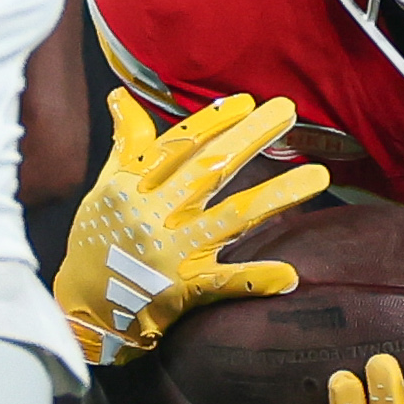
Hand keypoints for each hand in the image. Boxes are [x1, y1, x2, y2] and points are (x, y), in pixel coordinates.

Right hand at [52, 89, 329, 365]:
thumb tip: (120, 96)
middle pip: (207, 171)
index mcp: (134, 187)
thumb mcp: (105, 188)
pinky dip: (255, 280)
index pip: (178, 147)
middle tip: (287, 111)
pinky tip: (290, 275)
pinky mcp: (183, 290)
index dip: (212, 122)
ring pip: (229, 220)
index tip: (246, 102)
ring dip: (274, 198)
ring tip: (318, 177)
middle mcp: (153, 215)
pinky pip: (223, 284)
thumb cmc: (97, 240)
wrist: (85, 308)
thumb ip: (126, 144)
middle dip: (248, 139)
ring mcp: (171, 253)